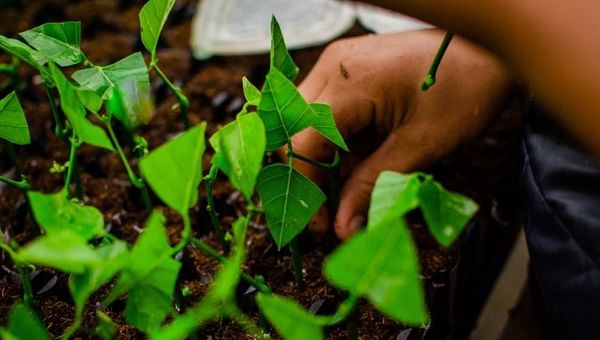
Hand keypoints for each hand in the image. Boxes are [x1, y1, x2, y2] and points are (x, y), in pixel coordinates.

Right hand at [290, 29, 511, 238]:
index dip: (306, 188)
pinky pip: (325, 109)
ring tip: (349, 187)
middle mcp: (333, 67)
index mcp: (348, 83)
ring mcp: (339, 64)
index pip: (301, 143)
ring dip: (321, 158)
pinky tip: (358, 159)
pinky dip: (335, 140)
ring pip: (305, 122)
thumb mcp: (419, 147)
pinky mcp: (348, 68)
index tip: (323, 224)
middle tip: (332, 210)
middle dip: (308, 174)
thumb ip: (372, 185)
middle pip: (294, 131)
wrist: (489, 50)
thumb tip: (344, 228)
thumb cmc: (464, 91)